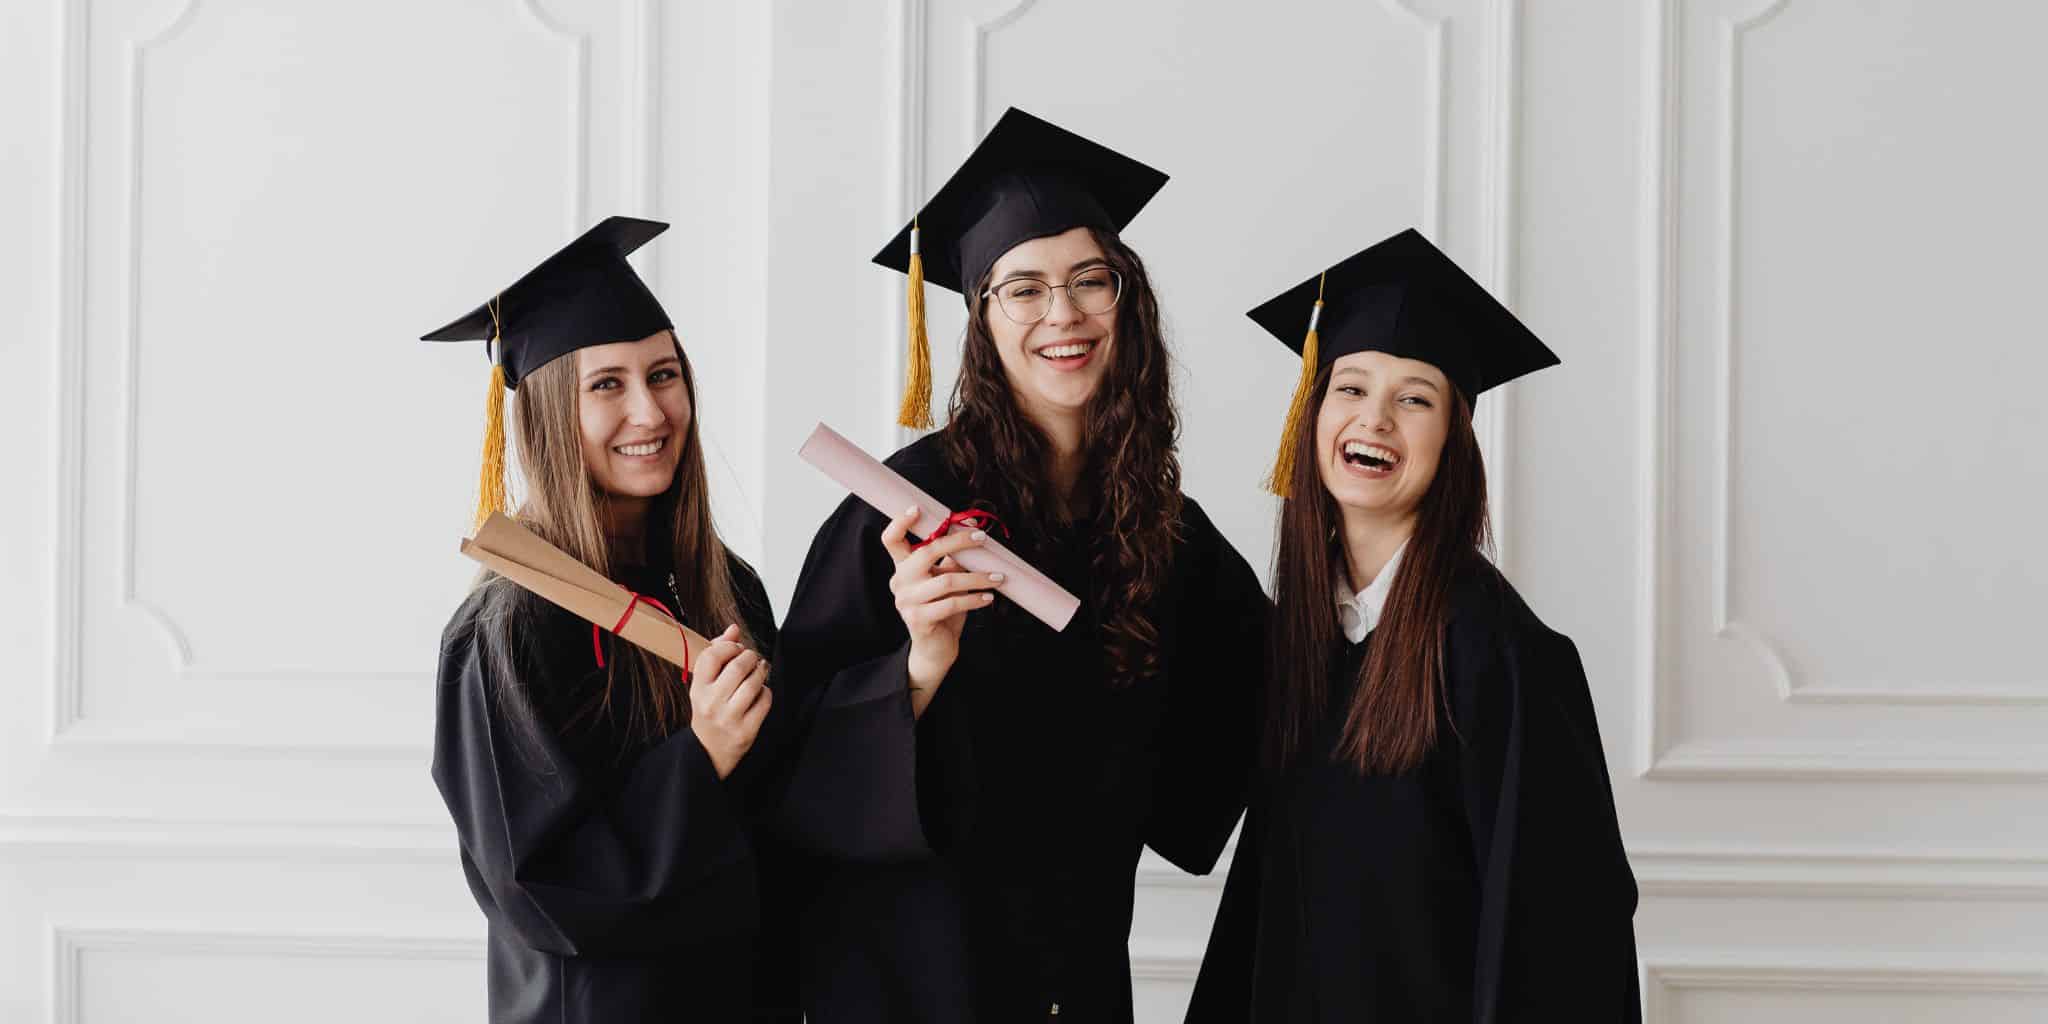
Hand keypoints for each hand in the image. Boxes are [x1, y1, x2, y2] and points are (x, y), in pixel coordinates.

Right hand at [688, 624, 771, 778]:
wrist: (709, 751)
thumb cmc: (709, 710)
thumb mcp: (706, 684)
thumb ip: (718, 653)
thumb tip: (734, 629)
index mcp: (698, 689)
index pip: (712, 656)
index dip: (729, 646)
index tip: (737, 648)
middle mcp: (711, 703)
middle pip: (738, 666)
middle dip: (750, 657)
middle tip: (752, 659)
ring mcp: (729, 718)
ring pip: (754, 682)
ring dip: (761, 672)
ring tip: (759, 671)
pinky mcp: (746, 730)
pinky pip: (764, 700)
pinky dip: (766, 691)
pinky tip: (760, 692)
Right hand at [880, 507, 1003, 716]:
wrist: (936, 649)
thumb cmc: (943, 608)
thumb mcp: (946, 579)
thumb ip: (953, 557)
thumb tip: (971, 528)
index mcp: (902, 568)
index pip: (891, 540)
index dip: (900, 522)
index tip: (918, 508)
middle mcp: (899, 582)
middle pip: (925, 553)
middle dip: (957, 542)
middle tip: (982, 538)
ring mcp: (906, 602)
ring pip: (946, 580)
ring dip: (977, 577)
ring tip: (997, 577)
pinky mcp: (919, 620)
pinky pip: (952, 603)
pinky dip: (974, 599)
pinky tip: (989, 598)